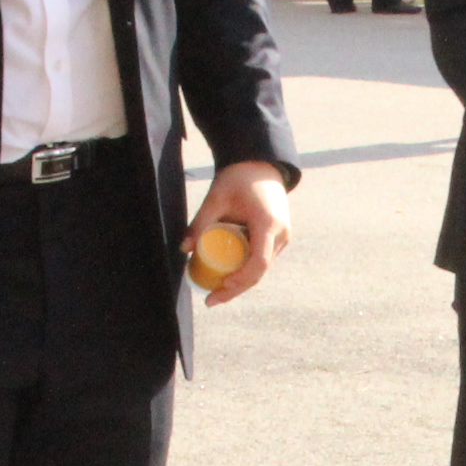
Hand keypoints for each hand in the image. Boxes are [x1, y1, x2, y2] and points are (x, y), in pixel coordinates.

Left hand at [189, 161, 291, 306]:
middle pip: (259, 272)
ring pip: (261, 269)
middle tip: (210, 300)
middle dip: (235, 289)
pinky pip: (262, 261)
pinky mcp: (278, 239)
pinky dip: (246, 272)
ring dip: (240, 283)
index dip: (240, 280)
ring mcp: (282, 238)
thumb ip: (200, 222)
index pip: (258, 263)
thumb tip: (183, 249)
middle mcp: (281, 234)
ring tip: (215, 293)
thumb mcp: (216, 197)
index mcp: (268, 224)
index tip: (220, 288)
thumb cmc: (239, 178)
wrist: (261, 165)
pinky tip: (228, 279)